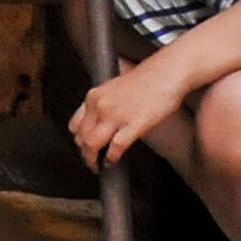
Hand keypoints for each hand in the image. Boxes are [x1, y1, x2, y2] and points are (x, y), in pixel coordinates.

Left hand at [69, 51, 188, 170]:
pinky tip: (113, 162)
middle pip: (82, 137)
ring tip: (99, 166)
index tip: (85, 148)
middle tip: (92, 162)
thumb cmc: (145, 81)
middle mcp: (100, 105)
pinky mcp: (134, 124)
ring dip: (93, 160)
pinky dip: (111, 158)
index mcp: (94, 96)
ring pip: (92, 144)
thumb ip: (103, 105)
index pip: (75, 125)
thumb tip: (100, 124)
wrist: (165, 74)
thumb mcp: (113, 89)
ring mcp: (116, 115)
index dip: (79, 140)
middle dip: (85, 153)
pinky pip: (115, 147)